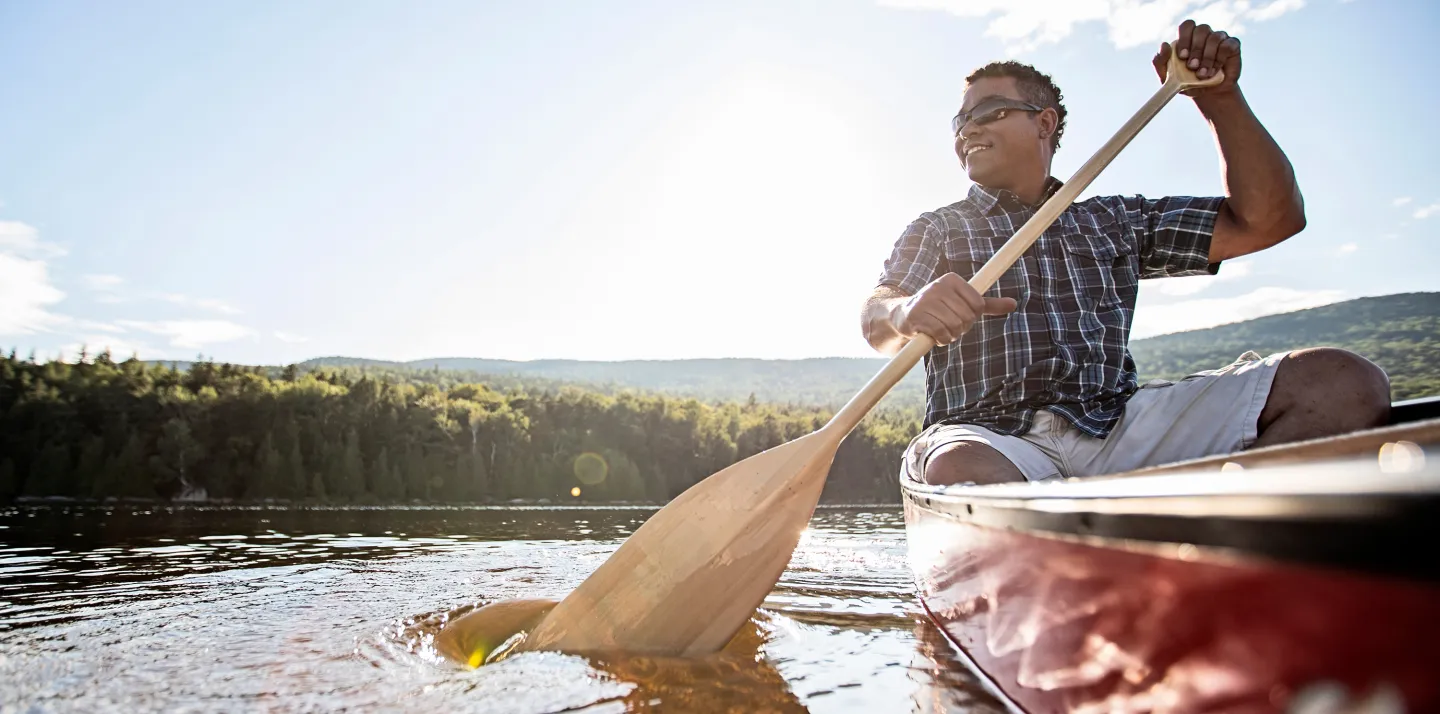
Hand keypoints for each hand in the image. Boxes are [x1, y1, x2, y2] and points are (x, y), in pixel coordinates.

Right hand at [890, 273, 1016, 345]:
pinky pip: (941, 333)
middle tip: (948, 325)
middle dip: (961, 328)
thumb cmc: (938, 309)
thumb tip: (1014, 304)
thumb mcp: (962, 303)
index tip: (960, 315)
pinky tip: (933, 335)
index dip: (972, 317)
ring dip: (950, 335)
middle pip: (967, 317)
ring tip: (940, 330)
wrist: (902, 316)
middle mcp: (938, 286)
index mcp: (952, 279)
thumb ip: (988, 305)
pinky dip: (941, 340)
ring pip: (955, 326)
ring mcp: (926, 300)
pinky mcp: (916, 316)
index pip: (978, 305)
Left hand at [1153, 19, 1240, 96]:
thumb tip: (1164, 45)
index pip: (1187, 26)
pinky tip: (1214, 71)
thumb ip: (1160, 62)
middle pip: (1201, 30)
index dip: (1184, 38)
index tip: (1182, 56)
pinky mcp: (1232, 46)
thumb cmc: (1187, 82)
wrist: (1208, 94)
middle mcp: (1204, 35)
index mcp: (1188, 38)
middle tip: (1192, 67)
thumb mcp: (1169, 78)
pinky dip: (1219, 60)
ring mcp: (1220, 38)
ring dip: (1207, 58)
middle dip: (1196, 49)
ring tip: (1202, 75)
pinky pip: (1227, 46)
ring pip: (1214, 38)